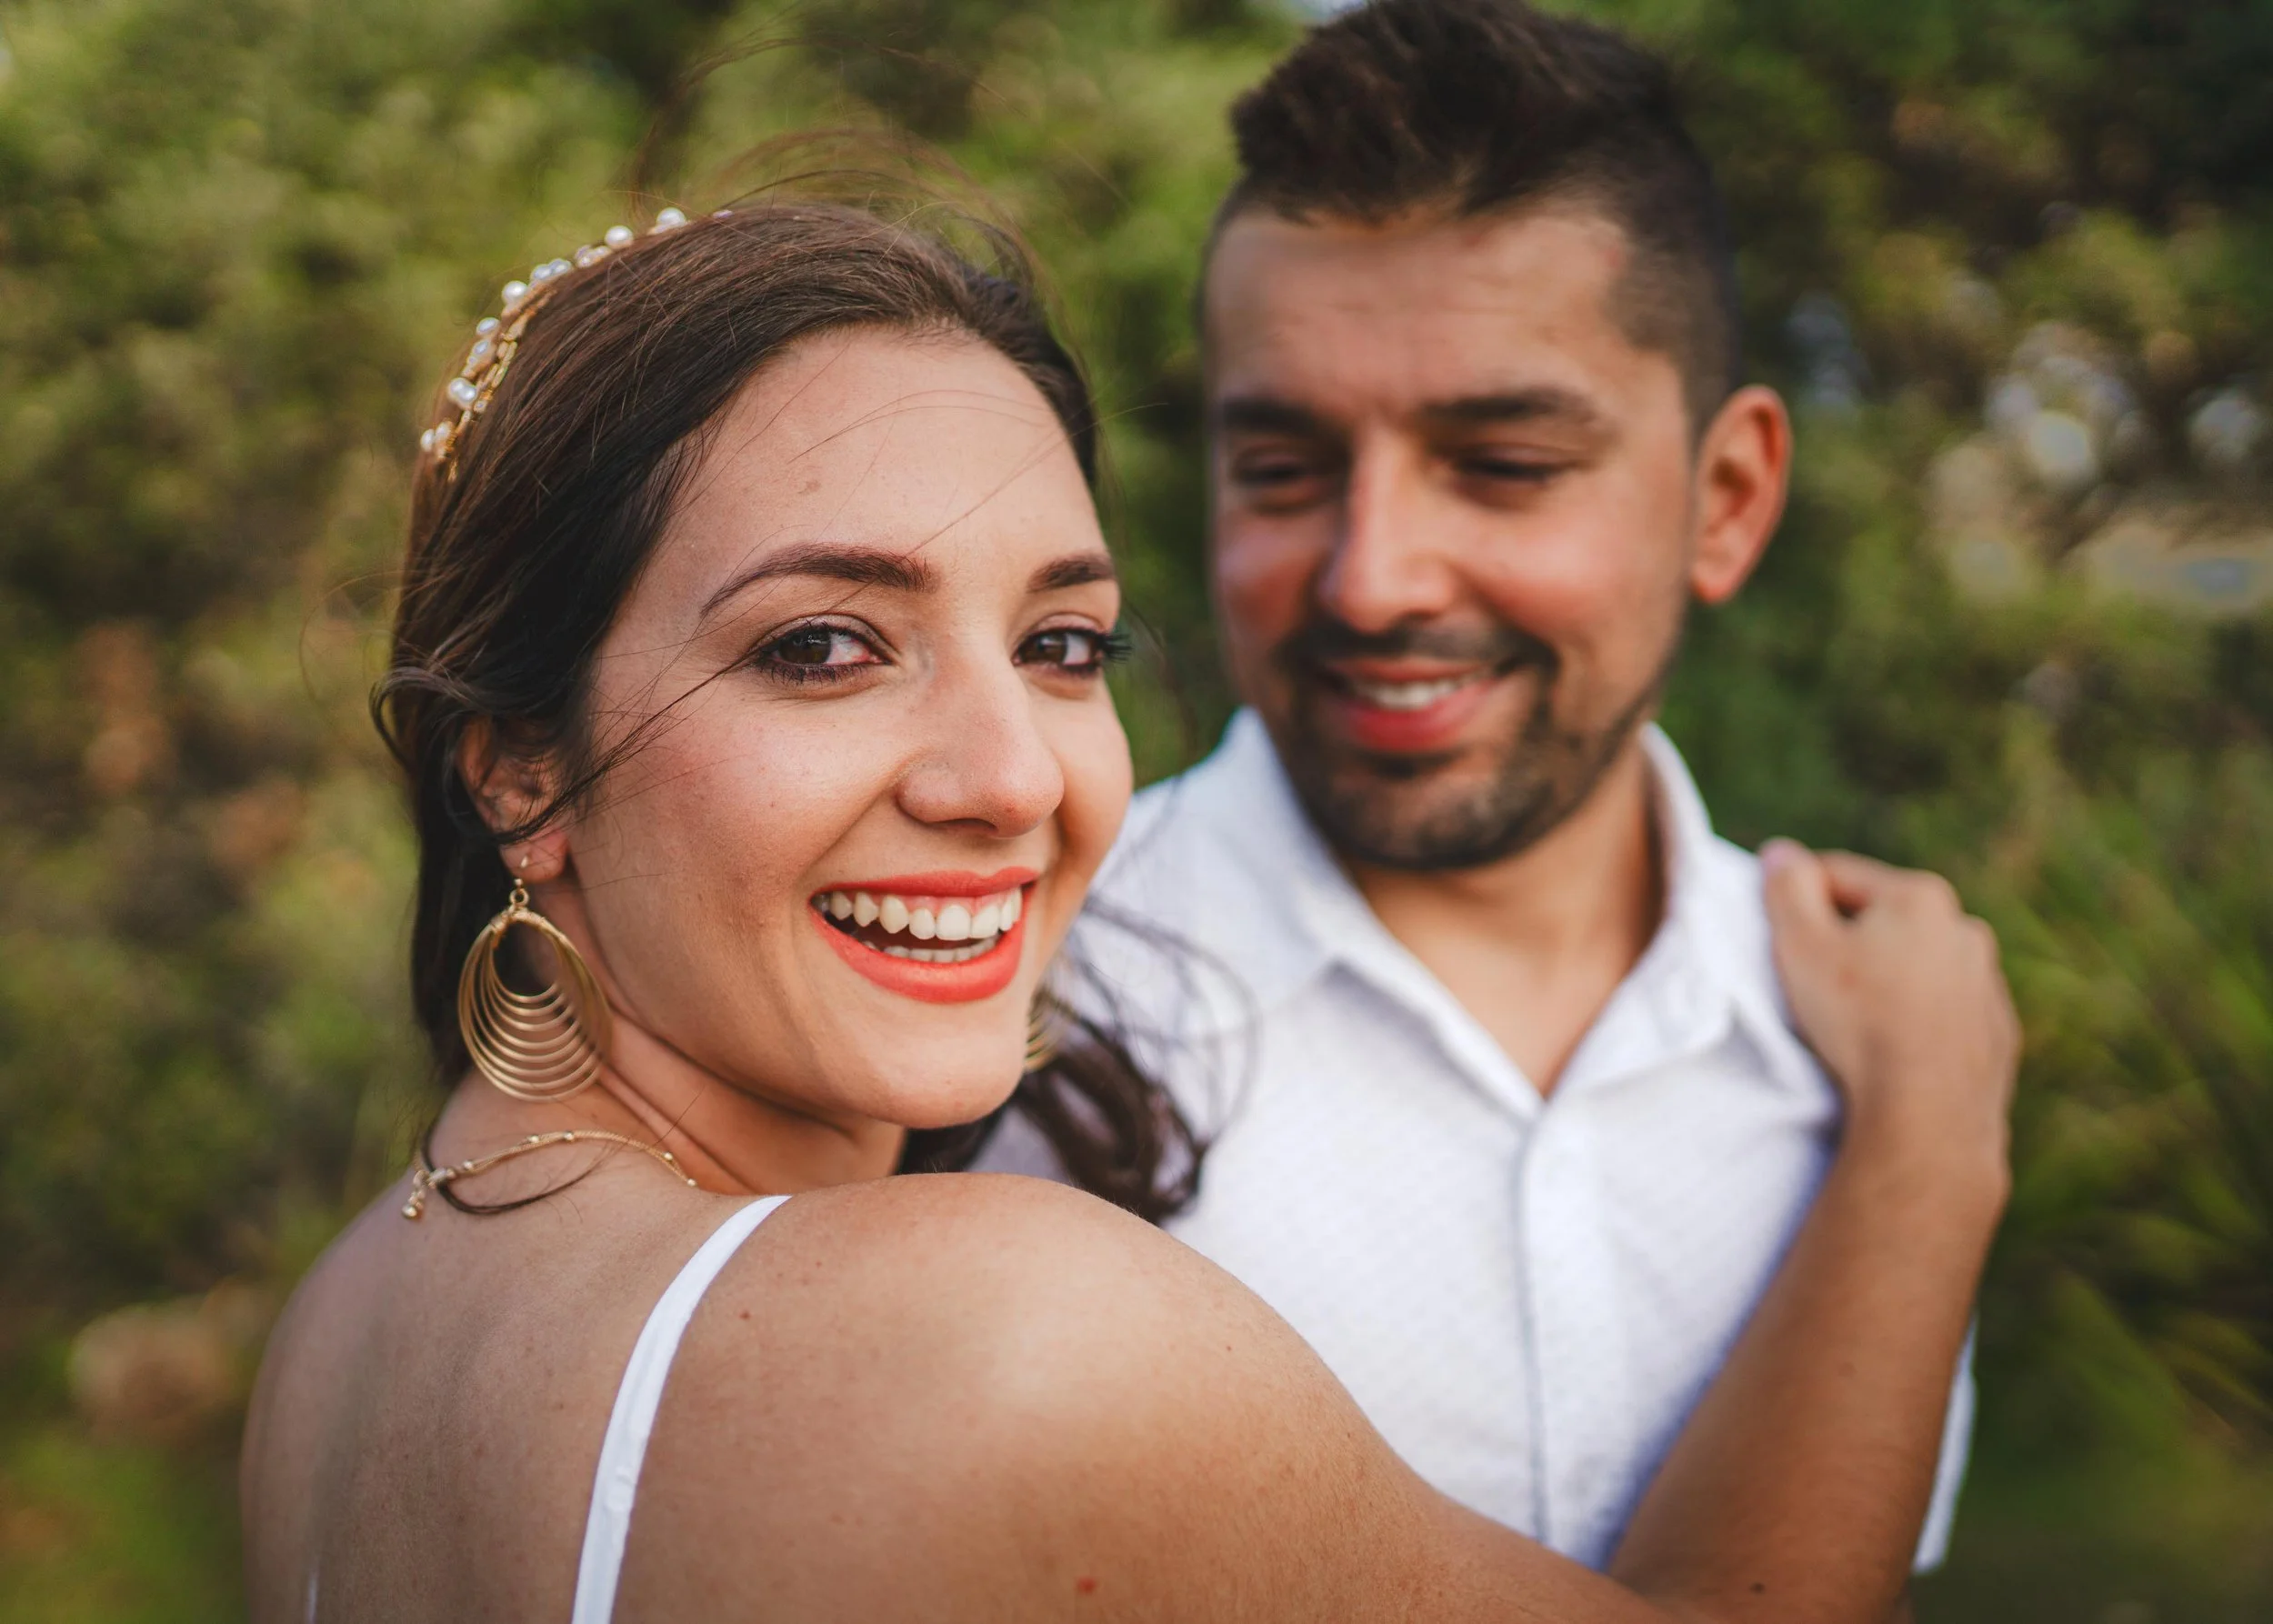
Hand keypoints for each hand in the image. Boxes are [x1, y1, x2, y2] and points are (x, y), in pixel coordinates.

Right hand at [1761, 841, 2019, 1176]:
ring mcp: (1986, 985)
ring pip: (1917, 966)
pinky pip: (1943, 1011)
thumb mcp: (1800, 945)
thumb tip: (1782, 853)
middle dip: (1847, 940)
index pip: (1838, 875)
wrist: (1928, 1113)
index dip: (1797, 899)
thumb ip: (1787, 888)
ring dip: (1885, 978)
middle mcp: (1965, 930)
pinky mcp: (1996, 1034)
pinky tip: (1891, 1048)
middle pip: (1882, 920)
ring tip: (1853, 1020)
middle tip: (1812, 981)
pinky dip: (1917, 1019)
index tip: (1776, 932)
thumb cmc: (1857, 1021)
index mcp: (1920, 897)